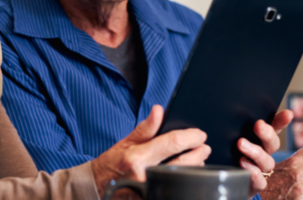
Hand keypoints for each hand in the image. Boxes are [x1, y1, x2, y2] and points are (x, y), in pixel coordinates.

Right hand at [91, 105, 210, 196]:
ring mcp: (150, 190)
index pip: (172, 143)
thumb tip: (159, 110)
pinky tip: (186, 173)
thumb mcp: (125, 142)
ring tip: (197, 158)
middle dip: (199, 153)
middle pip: (183, 163)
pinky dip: (183, 179)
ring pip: (182, 177)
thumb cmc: (112, 164)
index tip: (200, 134)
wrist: (98, 187)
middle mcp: (144, 175)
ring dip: (194, 167)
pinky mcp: (152, 197)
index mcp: (137, 157)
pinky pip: (175, 187)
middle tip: (205, 147)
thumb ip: (145, 128)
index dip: (191, 137)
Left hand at [237, 109, 292, 196]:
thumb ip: (235, 127)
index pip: (274, 128)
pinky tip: (245, 164)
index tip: (288, 113)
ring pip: (266, 162)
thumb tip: (232, 108)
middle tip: (258, 125)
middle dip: (267, 134)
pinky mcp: (255, 184)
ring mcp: (261, 170)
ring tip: (240, 143)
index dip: (281, 121)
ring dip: (256, 152)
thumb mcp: (230, 138)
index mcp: (261, 140)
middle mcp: (264, 154)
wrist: (227, 180)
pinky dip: (253, 173)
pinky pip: (259, 181)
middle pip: (272, 144)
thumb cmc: (229, 155)